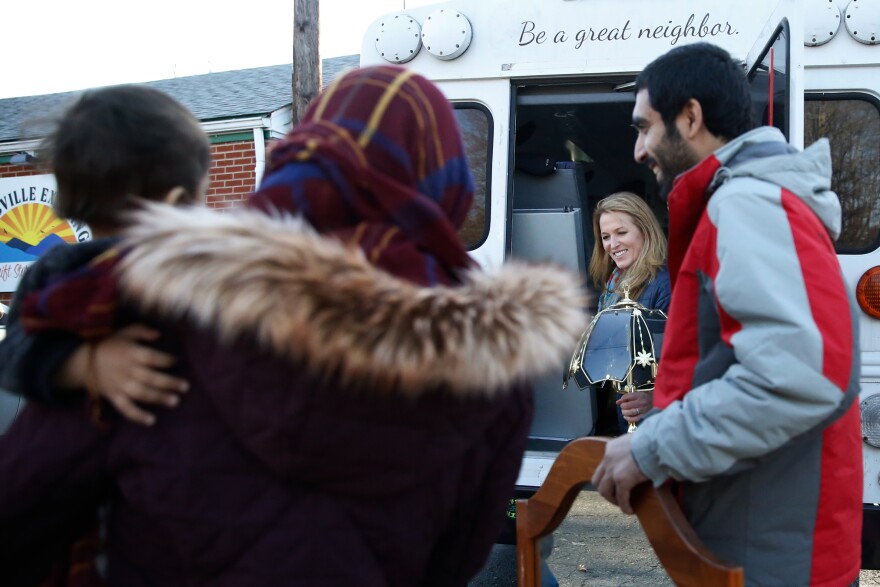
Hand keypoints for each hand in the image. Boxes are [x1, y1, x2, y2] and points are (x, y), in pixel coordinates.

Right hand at [61, 325, 187, 425]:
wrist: (83, 362)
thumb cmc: (111, 345)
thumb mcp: (126, 332)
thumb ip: (143, 331)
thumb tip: (159, 334)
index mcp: (131, 353)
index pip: (152, 357)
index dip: (166, 360)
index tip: (178, 361)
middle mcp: (127, 370)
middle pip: (151, 378)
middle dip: (170, 383)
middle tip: (185, 387)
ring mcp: (120, 385)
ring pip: (142, 394)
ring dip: (159, 398)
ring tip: (175, 401)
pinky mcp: (114, 397)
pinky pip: (126, 408)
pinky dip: (138, 416)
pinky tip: (151, 421)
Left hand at [591, 434, 647, 513]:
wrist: (656, 442)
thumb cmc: (652, 440)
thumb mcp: (636, 440)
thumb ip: (632, 449)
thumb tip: (639, 455)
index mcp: (611, 448)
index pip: (604, 465)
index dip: (609, 477)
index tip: (617, 483)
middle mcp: (608, 459)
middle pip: (597, 479)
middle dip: (605, 490)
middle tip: (616, 496)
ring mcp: (613, 470)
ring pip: (604, 491)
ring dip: (612, 499)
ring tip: (622, 504)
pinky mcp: (622, 480)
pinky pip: (621, 498)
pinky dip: (624, 506)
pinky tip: (630, 510)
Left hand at [617, 391, 651, 422]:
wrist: (656, 401)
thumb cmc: (644, 397)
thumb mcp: (636, 394)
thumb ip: (626, 397)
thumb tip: (617, 402)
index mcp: (639, 395)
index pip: (627, 397)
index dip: (622, 399)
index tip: (620, 401)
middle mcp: (642, 402)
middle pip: (628, 405)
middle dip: (623, 406)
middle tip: (623, 406)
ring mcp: (643, 410)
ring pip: (631, 412)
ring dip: (625, 412)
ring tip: (624, 411)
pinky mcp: (644, 416)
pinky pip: (635, 419)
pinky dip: (629, 418)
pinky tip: (625, 417)